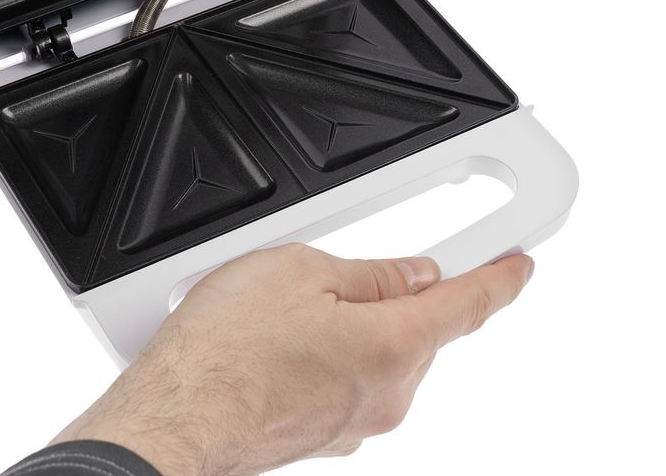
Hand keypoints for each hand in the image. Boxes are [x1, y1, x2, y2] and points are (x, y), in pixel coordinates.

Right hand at [53, 244, 533, 475]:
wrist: (178, 416)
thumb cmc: (226, 348)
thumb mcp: (298, 269)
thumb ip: (369, 271)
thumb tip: (409, 274)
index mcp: (393, 347)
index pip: (467, 305)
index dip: (499, 278)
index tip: (519, 264)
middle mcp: (387, 395)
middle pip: (415, 329)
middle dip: (391, 294)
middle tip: (336, 267)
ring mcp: (354, 422)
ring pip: (375, 353)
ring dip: (350, 323)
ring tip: (280, 306)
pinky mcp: (323, 432)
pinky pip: (343, 378)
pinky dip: (325, 352)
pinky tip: (272, 339)